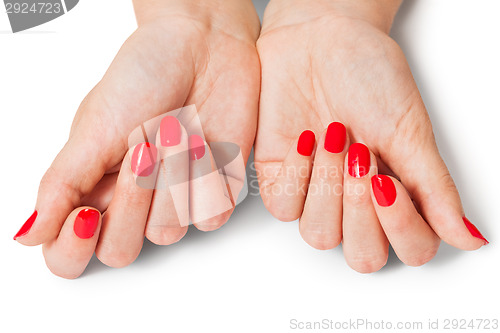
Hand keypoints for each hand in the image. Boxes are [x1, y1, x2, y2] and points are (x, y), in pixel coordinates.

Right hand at [13, 0, 260, 277]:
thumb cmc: (145, 75)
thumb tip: (27, 235)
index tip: (85, 215)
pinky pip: (211, 216)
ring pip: (168, 233)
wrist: (203, 47)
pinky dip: (206, 178)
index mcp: (93, 187)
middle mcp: (132, 202)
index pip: (70, 254)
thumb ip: (63, 183)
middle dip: (131, 200)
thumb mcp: (95, 126)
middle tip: (140, 150)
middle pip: (121, 251)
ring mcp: (175, 200)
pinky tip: (203, 142)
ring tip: (176, 129)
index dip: (73, 248)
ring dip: (171, 178)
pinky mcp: (215, 192)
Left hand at [255, 0, 487, 271]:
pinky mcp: (279, 180)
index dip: (401, 225)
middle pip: (362, 254)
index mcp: (396, 195)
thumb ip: (434, 188)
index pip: (409, 248)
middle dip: (360, 209)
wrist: (319, 39)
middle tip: (362, 157)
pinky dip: (297, 175)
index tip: (389, 181)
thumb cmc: (368, 77)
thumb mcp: (408, 132)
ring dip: (328, 188)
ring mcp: (316, 195)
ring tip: (335, 138)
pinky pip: (283, 207)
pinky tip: (307, 139)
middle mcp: (356, 203)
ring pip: (319, 236)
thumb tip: (468, 237)